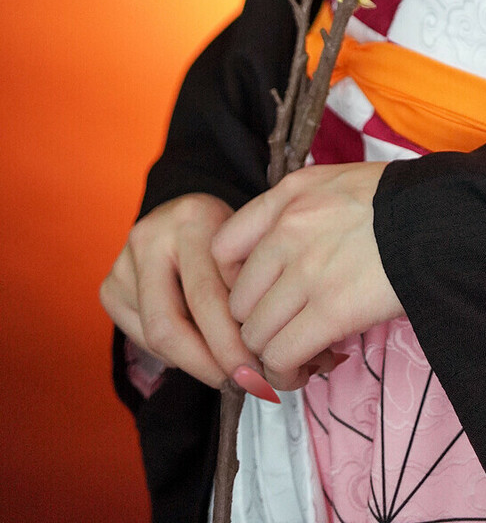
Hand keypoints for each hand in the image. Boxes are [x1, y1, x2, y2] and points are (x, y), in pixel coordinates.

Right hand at [100, 192, 260, 389]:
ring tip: (224, 369)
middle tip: (238, 384)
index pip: (207, 297)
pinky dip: (172, 353)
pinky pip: (141, 338)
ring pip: (153, 338)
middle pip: (170, 325)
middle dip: (208, 364)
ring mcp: (123, 263)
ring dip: (192, 363)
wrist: (186, 214)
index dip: (231, 344)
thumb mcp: (245, 243)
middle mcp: (150, 238)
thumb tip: (262, 352)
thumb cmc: (224, 234)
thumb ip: (249, 285)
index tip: (256, 372)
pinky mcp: (109, 287)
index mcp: (192, 220)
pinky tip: (197, 346)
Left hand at [212, 162, 402, 390]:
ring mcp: (308, 270)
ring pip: (255, 334)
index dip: (233, 283)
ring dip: (272, 355)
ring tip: (299, 359)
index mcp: (289, 195)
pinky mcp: (332, 310)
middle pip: (237, 301)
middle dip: (256, 327)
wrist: (446, 217)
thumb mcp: (340, 183)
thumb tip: (278, 262)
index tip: (258, 299)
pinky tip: (308, 369)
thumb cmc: (402, 203)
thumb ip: (301, 211)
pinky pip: (282, 355)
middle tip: (286, 335)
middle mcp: (288, 230)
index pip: (222, 248)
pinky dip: (287, 372)